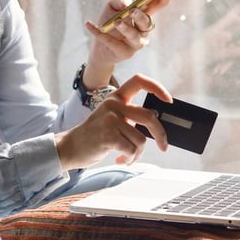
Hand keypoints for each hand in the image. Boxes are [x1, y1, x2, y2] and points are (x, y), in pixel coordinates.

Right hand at [54, 74, 171, 169]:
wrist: (70, 147)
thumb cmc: (95, 135)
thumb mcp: (112, 118)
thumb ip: (130, 117)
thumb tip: (157, 127)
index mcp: (115, 97)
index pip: (139, 81)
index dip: (157, 88)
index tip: (168, 100)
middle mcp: (113, 104)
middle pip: (149, 117)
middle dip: (160, 135)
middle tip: (163, 146)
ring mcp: (110, 119)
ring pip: (141, 140)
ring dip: (137, 153)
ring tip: (127, 156)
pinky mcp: (108, 135)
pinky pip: (132, 150)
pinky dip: (130, 158)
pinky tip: (121, 159)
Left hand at [82, 0, 175, 76]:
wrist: (98, 48)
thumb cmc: (108, 23)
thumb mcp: (111, 8)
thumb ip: (119, 2)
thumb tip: (127, 2)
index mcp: (142, 16)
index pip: (157, 6)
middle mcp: (143, 31)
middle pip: (147, 23)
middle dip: (141, 16)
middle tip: (132, 11)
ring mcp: (135, 44)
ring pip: (135, 36)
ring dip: (126, 29)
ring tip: (116, 23)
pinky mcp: (124, 53)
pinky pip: (113, 43)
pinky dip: (100, 33)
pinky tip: (89, 24)